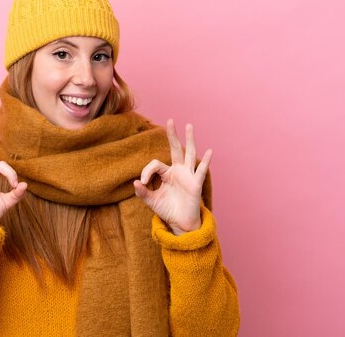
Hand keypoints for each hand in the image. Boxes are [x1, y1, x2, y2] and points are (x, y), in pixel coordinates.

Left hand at [133, 119, 211, 234]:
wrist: (180, 223)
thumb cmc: (167, 210)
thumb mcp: (151, 201)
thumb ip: (142, 192)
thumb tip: (135, 183)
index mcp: (167, 174)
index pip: (155, 164)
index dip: (146, 171)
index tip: (142, 182)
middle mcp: (178, 171)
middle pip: (175, 149)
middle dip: (172, 135)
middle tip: (170, 120)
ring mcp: (188, 176)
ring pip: (189, 154)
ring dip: (189, 140)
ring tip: (189, 126)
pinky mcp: (195, 184)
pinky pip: (201, 171)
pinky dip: (205, 161)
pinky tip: (209, 151)